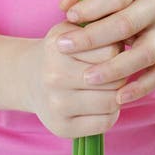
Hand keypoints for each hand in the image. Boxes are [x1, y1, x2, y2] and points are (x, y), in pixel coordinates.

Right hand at [24, 20, 122, 138]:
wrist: (28, 78)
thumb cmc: (60, 50)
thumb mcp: (71, 29)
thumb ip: (95, 27)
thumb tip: (126, 32)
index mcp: (59, 47)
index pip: (111, 50)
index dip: (118, 50)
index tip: (114, 50)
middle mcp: (55, 76)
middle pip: (113, 79)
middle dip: (121, 74)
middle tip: (116, 70)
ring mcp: (57, 105)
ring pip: (111, 102)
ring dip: (118, 95)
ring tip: (111, 87)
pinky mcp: (62, 128)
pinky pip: (104, 122)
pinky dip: (111, 114)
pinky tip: (103, 104)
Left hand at [56, 0, 154, 104]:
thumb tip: (64, 6)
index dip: (92, 6)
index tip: (69, 17)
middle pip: (127, 24)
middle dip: (93, 38)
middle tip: (64, 47)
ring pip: (145, 53)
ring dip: (115, 68)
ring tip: (87, 78)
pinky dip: (140, 88)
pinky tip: (117, 97)